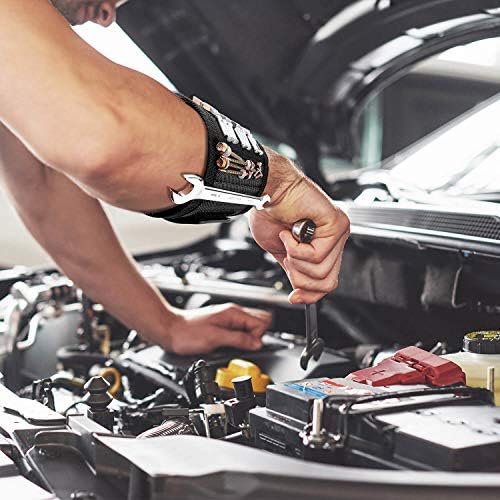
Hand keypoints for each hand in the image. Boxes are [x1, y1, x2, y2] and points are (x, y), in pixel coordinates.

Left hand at [164, 303, 271, 354]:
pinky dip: (238, 339)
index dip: (257, 337)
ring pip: (250, 326)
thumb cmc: (187, 333)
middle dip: (256, 336)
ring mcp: (228, 318)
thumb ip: (238, 339)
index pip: (261, 322)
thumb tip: (257, 343)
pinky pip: (240, 330)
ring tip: (233, 345)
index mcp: (234, 313)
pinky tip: (227, 344)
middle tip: (242, 345)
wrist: (170, 331)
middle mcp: (233, 313)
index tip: (247, 345)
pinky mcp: (223, 325)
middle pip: (259, 322)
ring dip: (247, 338)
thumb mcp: (215, 338)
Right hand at [248, 149, 349, 304]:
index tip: (294, 297)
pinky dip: (296, 247)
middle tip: (287, 255)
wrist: (265, 190)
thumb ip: (296, 272)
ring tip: (288, 238)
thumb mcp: (282, 253)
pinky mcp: (336, 224)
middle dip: (300, 275)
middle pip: (327, 283)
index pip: (328, 283)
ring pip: (321, 272)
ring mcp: (339, 231)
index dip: (310, 294)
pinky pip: (317, 255)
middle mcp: (336, 238)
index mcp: (325, 245)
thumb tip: (301, 295)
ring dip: (295, 258)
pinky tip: (291, 231)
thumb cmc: (271, 212)